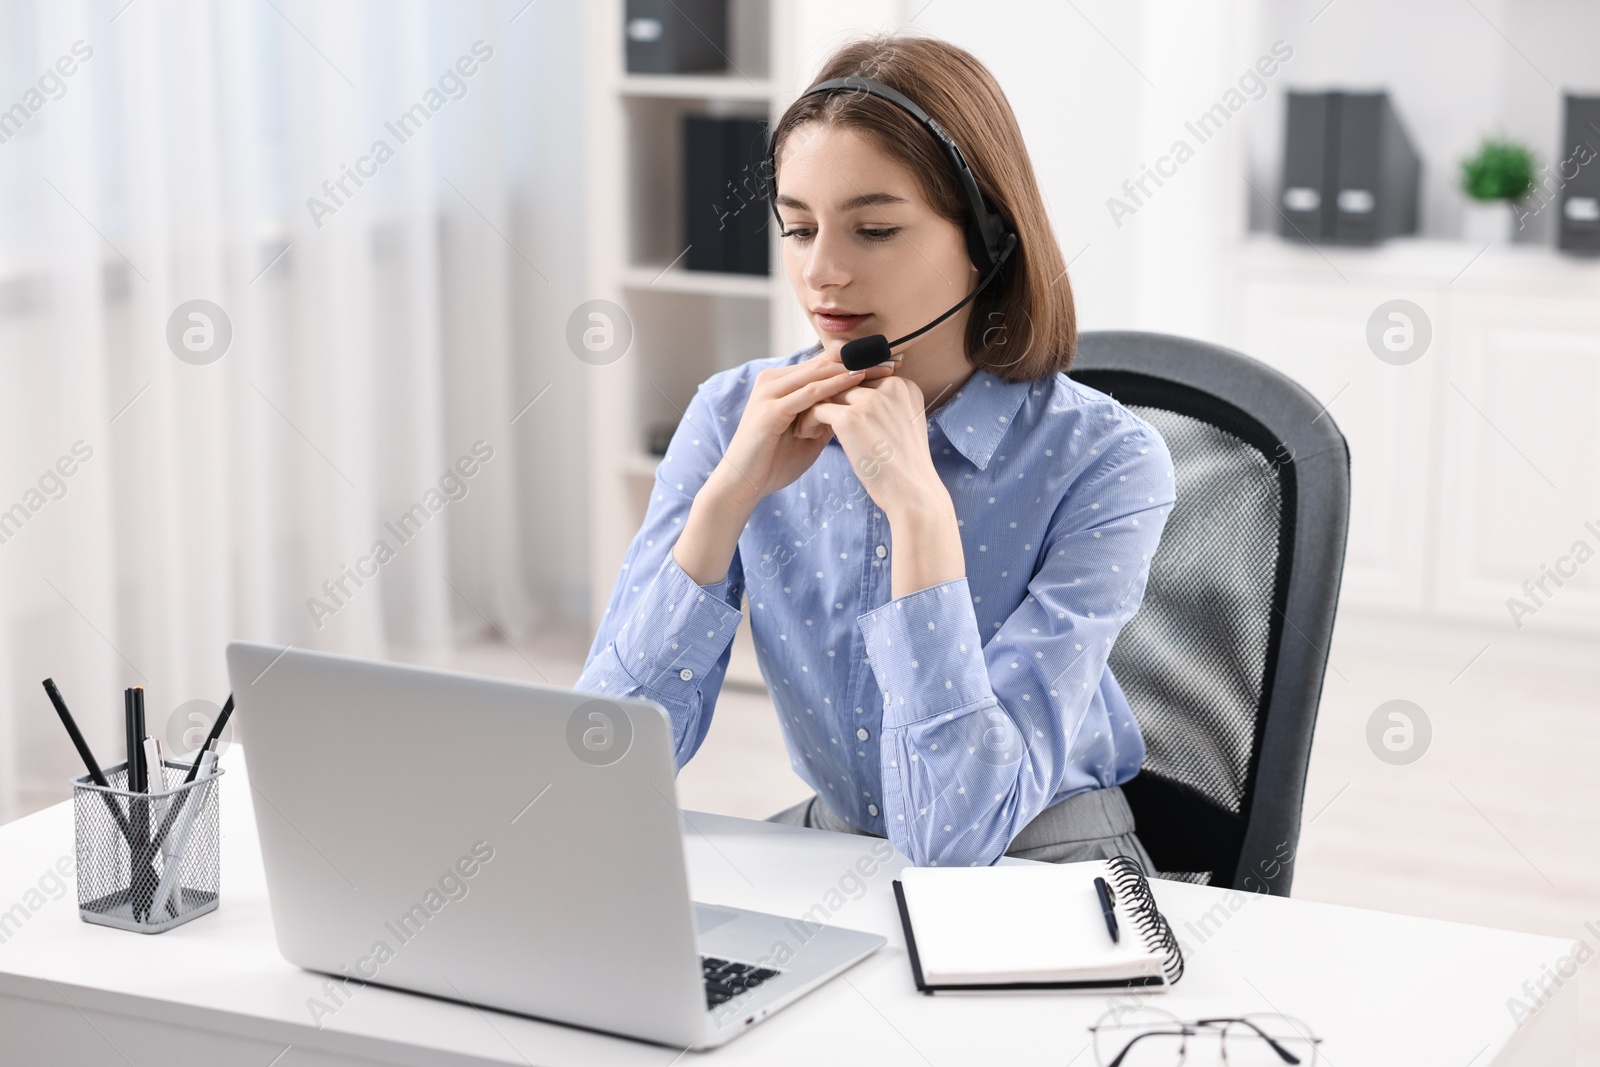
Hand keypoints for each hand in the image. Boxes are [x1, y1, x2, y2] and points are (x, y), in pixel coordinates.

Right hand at [712, 348, 898, 507]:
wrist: (744, 484)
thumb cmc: (775, 462)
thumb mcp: (810, 434)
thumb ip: (829, 416)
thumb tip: (857, 408)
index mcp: (782, 383)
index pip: (826, 364)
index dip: (859, 361)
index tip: (890, 362)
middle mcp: (774, 380)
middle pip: (825, 362)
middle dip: (862, 360)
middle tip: (894, 358)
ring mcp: (770, 392)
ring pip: (819, 373)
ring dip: (854, 368)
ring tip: (883, 366)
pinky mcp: (770, 409)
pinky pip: (808, 393)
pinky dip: (834, 386)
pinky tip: (857, 381)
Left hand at [804, 371, 943, 518]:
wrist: (912, 492)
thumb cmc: (904, 466)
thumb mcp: (902, 426)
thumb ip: (884, 407)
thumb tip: (852, 400)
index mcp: (904, 386)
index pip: (863, 380)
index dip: (846, 397)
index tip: (835, 413)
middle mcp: (890, 386)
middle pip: (845, 384)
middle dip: (829, 400)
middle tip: (814, 419)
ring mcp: (870, 401)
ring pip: (828, 392)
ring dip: (814, 409)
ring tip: (808, 428)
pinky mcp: (850, 418)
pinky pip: (817, 409)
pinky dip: (808, 421)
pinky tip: (806, 435)